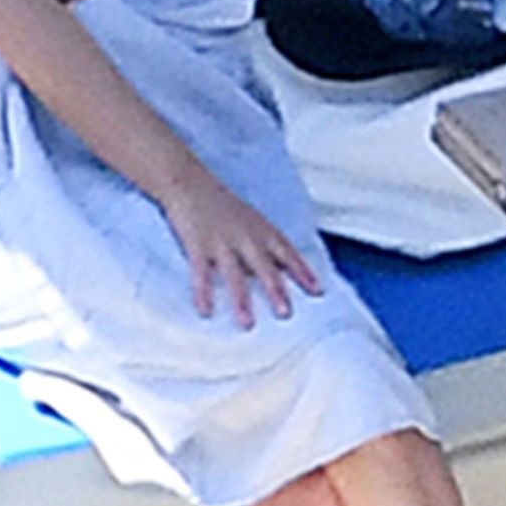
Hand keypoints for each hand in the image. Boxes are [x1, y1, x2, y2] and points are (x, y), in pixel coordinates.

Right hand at [162, 167, 321, 327]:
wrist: (188, 181)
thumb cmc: (220, 203)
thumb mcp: (249, 219)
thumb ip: (263, 244)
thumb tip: (279, 272)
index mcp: (260, 229)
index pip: (286, 252)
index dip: (302, 271)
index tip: (317, 291)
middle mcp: (245, 236)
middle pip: (264, 266)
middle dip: (276, 290)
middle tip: (286, 314)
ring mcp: (221, 241)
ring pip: (234, 274)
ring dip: (241, 299)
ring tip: (247, 324)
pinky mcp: (197, 244)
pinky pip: (201, 272)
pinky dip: (204, 292)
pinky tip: (206, 311)